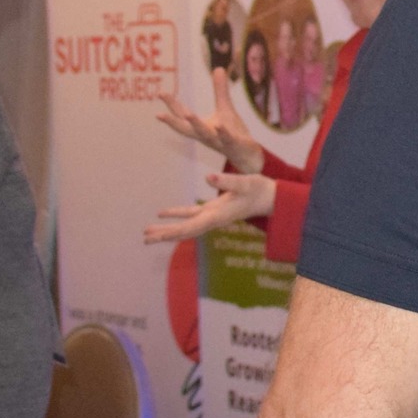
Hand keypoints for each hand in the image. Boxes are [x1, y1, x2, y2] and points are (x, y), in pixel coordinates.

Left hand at [144, 173, 277, 243]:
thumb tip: (208, 178)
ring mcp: (212, 215)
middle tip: (145, 239)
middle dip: (165, 235)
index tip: (157, 237)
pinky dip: (176, 214)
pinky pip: (191, 214)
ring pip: (185, 225)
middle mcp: (212, 219)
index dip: (173, 231)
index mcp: (217, 216)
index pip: (191, 227)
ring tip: (148, 233)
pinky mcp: (213, 209)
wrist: (272, 198)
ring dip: (167, 229)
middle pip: (185, 231)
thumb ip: (228, 181)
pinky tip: (162, 213)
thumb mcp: (246, 183)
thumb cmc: (260, 190)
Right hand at [156, 70, 264, 173]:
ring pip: (205, 135)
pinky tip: (220, 125)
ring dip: (197, 125)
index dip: (172, 105)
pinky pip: (228, 139)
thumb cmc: (232, 133)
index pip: (183, 116)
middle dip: (173, 121)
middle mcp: (206, 136)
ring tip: (189, 114)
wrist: (248, 156)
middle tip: (160, 115)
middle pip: (187, 129)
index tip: (160, 93)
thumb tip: (218, 68)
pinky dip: (223, 133)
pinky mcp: (234, 144)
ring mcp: (219, 141)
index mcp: (201, 127)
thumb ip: (220, 90)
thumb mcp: (225, 109)